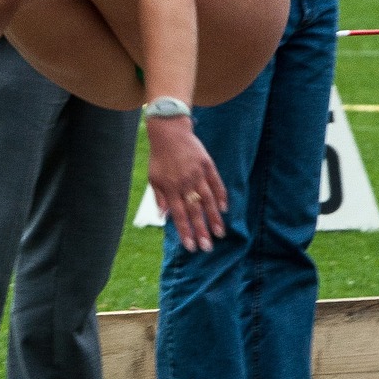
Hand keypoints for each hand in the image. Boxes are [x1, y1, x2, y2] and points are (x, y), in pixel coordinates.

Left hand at [146, 117, 226, 251]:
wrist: (169, 131)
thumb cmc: (160, 157)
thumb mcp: (154, 177)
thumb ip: (160, 198)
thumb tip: (163, 217)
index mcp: (170, 188)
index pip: (178, 215)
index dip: (185, 231)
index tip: (191, 246)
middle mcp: (184, 183)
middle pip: (194, 211)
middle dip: (201, 230)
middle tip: (208, 247)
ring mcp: (197, 174)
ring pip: (207, 200)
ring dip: (214, 218)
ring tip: (220, 233)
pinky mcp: (207, 164)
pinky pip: (216, 183)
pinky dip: (221, 196)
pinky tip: (225, 209)